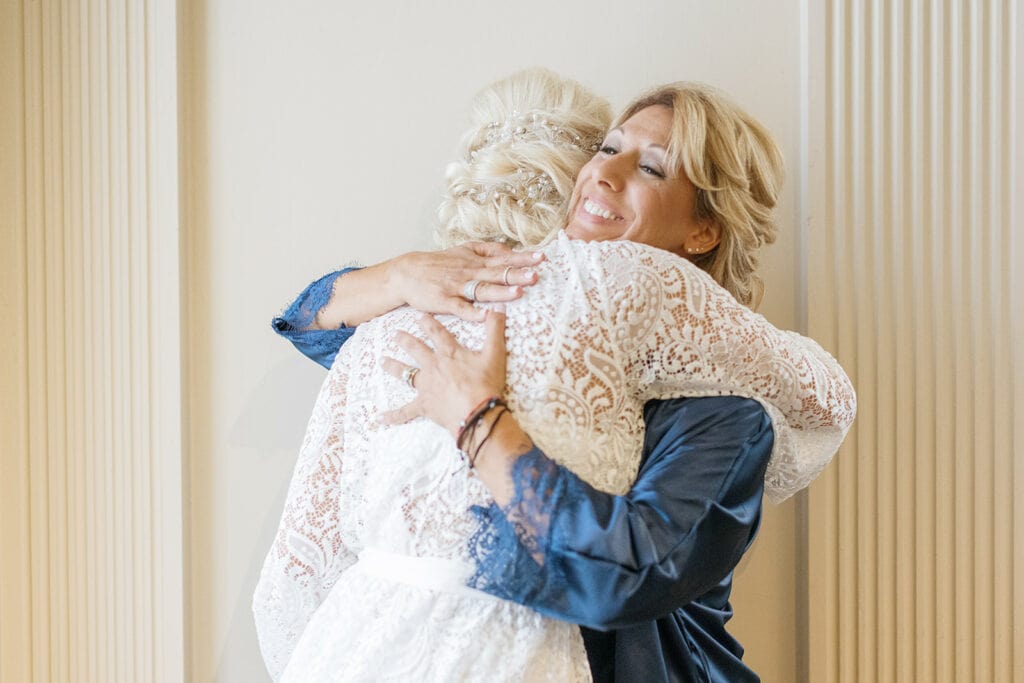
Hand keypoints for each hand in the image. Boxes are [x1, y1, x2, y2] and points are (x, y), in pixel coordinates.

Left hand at [381, 306, 507, 435]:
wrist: (476, 412)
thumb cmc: (486, 383)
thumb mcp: (495, 353)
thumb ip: (495, 329)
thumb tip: (499, 306)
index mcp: (449, 353)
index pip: (437, 333)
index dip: (428, 323)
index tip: (419, 316)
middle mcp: (433, 366)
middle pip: (416, 350)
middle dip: (405, 340)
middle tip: (395, 334)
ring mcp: (426, 386)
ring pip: (405, 374)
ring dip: (393, 367)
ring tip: (382, 361)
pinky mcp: (424, 406)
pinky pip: (405, 411)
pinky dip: (394, 415)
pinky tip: (381, 417)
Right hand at [389, 242, 542, 321]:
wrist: (407, 273)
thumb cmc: (439, 263)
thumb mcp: (463, 250)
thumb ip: (487, 249)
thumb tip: (509, 250)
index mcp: (476, 261)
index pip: (504, 258)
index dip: (522, 258)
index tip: (541, 257)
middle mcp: (469, 272)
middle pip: (497, 273)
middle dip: (517, 274)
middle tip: (536, 274)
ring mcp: (457, 286)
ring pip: (482, 289)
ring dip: (500, 291)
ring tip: (518, 292)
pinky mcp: (444, 301)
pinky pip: (461, 307)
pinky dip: (472, 312)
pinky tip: (485, 315)